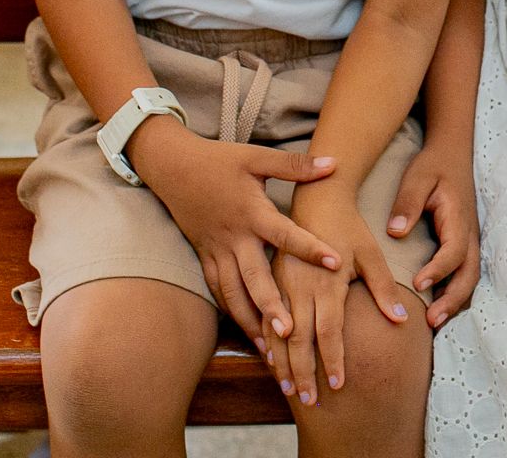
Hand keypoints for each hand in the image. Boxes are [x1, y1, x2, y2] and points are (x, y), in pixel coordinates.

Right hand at [129, 122, 340, 349]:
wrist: (172, 166)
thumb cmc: (219, 160)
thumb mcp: (257, 156)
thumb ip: (295, 165)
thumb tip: (334, 164)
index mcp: (252, 212)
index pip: (285, 234)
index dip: (310, 248)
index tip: (335, 263)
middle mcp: (234, 237)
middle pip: (254, 277)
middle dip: (272, 306)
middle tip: (291, 332)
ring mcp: (216, 251)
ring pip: (233, 293)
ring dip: (251, 321)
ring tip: (270, 349)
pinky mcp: (204, 257)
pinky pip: (217, 290)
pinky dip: (231, 312)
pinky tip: (247, 331)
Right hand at [269, 197, 408, 404]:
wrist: (316, 199)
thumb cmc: (348, 227)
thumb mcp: (371, 254)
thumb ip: (383, 289)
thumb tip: (401, 320)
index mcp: (327, 283)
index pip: (329, 331)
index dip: (333, 360)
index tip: (339, 385)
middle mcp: (301, 287)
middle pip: (300, 340)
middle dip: (304, 372)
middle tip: (310, 401)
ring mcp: (283, 284)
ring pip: (279, 333)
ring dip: (283, 362)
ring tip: (288, 389)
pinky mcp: (273, 280)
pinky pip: (266, 317)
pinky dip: (268, 341)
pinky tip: (271, 360)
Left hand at [387, 142, 480, 328]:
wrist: (453, 154)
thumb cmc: (433, 166)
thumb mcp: (417, 177)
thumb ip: (407, 203)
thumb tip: (396, 232)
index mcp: (458, 218)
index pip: (453, 251)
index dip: (438, 270)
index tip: (417, 283)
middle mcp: (470, 234)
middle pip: (469, 275)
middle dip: (452, 300)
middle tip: (431, 320)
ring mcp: (470, 241)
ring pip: (469, 279)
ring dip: (455, 302)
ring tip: (433, 323)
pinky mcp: (464, 245)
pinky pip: (464, 275)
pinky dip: (454, 294)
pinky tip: (436, 309)